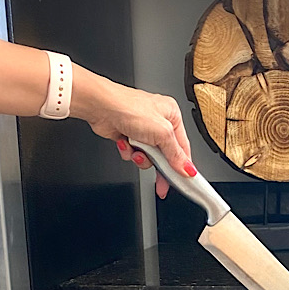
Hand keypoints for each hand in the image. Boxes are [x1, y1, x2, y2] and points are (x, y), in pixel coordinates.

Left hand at [71, 70, 195, 198]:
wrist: (100, 106)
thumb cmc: (129, 108)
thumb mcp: (162, 134)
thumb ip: (176, 155)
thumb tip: (188, 169)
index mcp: (172, 115)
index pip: (183, 147)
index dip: (184, 165)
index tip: (184, 180)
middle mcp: (158, 121)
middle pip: (166, 154)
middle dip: (159, 165)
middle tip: (161, 182)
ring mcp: (142, 128)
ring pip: (150, 156)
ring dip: (142, 158)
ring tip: (136, 151)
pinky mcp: (129, 135)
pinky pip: (135, 153)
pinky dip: (129, 152)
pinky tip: (125, 144)